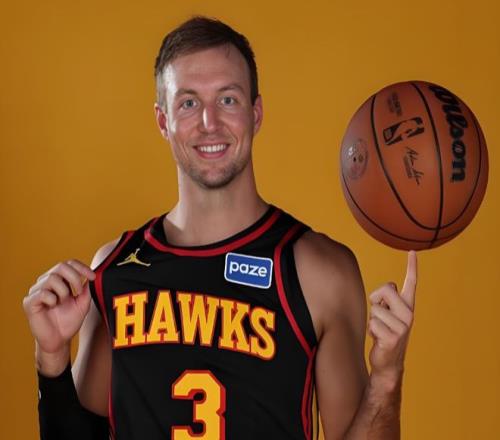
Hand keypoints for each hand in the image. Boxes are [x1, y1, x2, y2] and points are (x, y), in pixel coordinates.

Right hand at [23, 260, 95, 373]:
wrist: (59, 340)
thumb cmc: (69, 321)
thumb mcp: (83, 303)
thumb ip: (87, 289)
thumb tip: (94, 275)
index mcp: (59, 280)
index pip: (69, 264)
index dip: (81, 267)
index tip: (93, 277)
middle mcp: (46, 282)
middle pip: (61, 266)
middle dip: (74, 277)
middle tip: (79, 291)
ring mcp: (37, 291)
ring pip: (52, 278)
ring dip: (64, 290)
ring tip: (64, 302)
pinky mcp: (29, 302)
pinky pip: (42, 293)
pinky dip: (52, 299)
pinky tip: (53, 306)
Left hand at [367, 251, 416, 388]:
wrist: (387, 362)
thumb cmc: (383, 333)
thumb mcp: (385, 313)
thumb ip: (386, 298)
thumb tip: (390, 285)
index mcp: (408, 306)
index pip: (411, 283)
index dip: (412, 266)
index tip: (412, 252)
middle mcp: (409, 314)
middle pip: (385, 289)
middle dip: (375, 299)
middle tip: (379, 315)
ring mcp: (403, 327)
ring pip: (375, 309)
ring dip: (372, 320)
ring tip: (379, 330)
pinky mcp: (394, 338)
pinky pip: (372, 324)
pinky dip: (370, 331)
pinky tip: (378, 339)